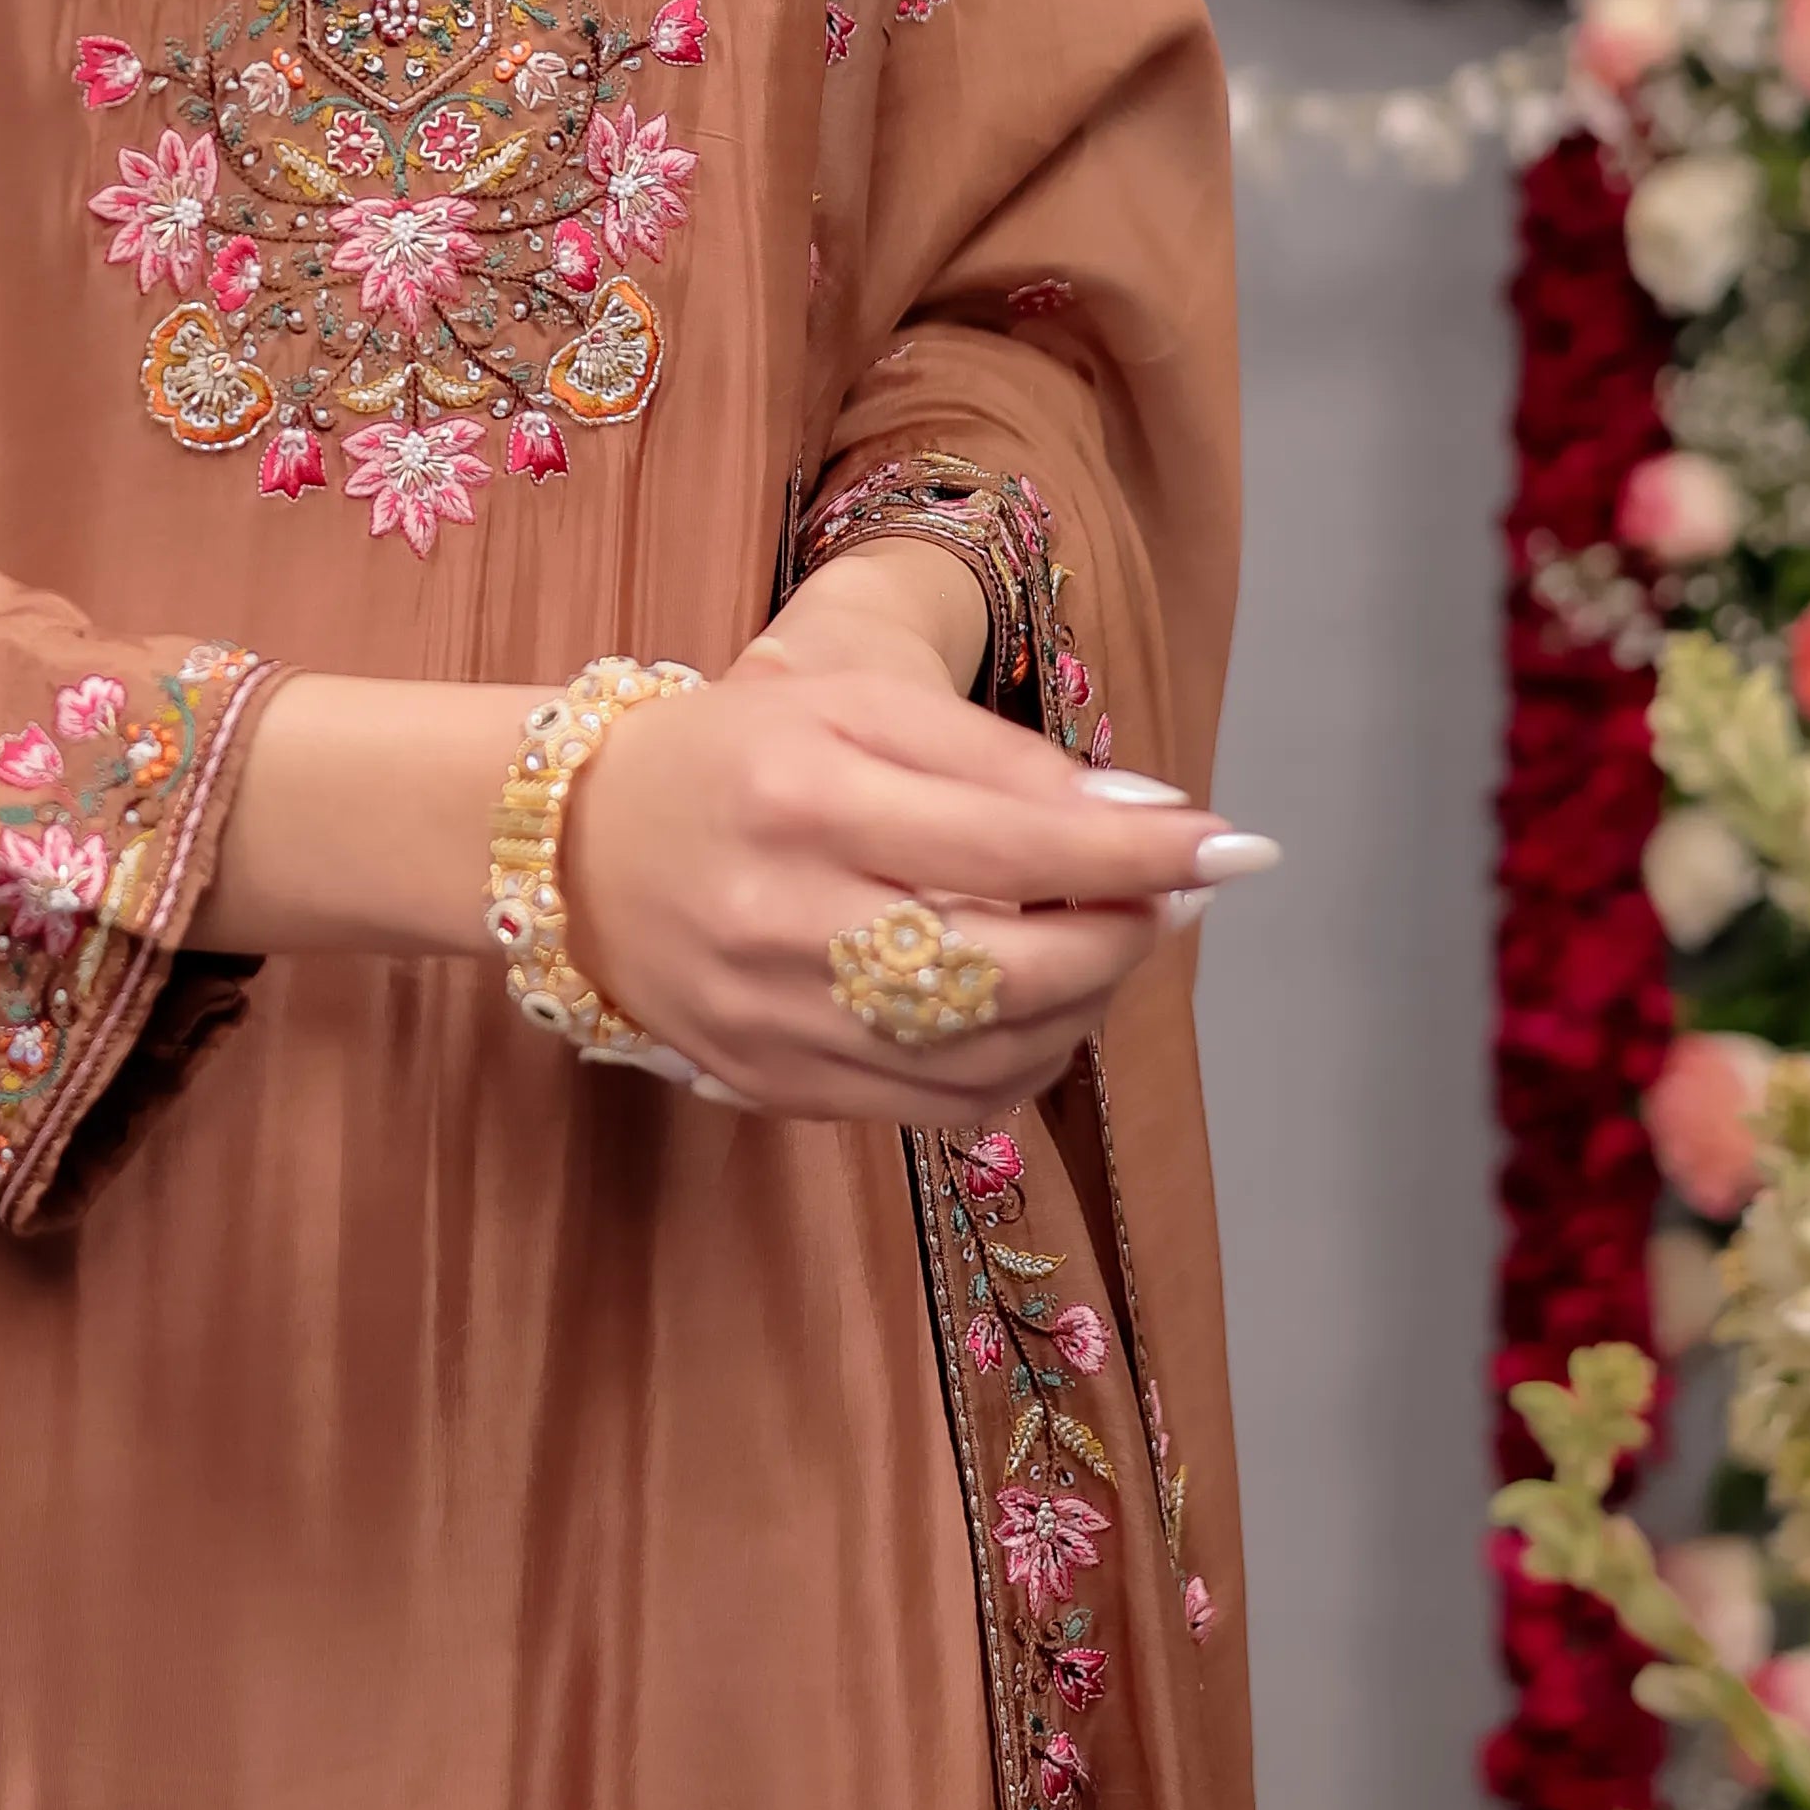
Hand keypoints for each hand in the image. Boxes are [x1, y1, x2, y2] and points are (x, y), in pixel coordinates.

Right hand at [560, 655, 1259, 1129]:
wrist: (573, 853)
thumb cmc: (731, 756)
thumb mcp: (850, 704)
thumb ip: (999, 757)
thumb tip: (1150, 815)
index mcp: (806, 795)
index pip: (1013, 842)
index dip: (1141, 851)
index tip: (1235, 846)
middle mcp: (786, 919)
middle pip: (1015, 966)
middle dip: (1127, 934)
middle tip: (1172, 893)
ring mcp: (778, 1021)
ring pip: (992, 1052)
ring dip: (1088, 1002)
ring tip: (1104, 939)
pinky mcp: (777, 1087)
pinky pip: (943, 1106)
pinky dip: (1022, 1061)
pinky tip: (1036, 1006)